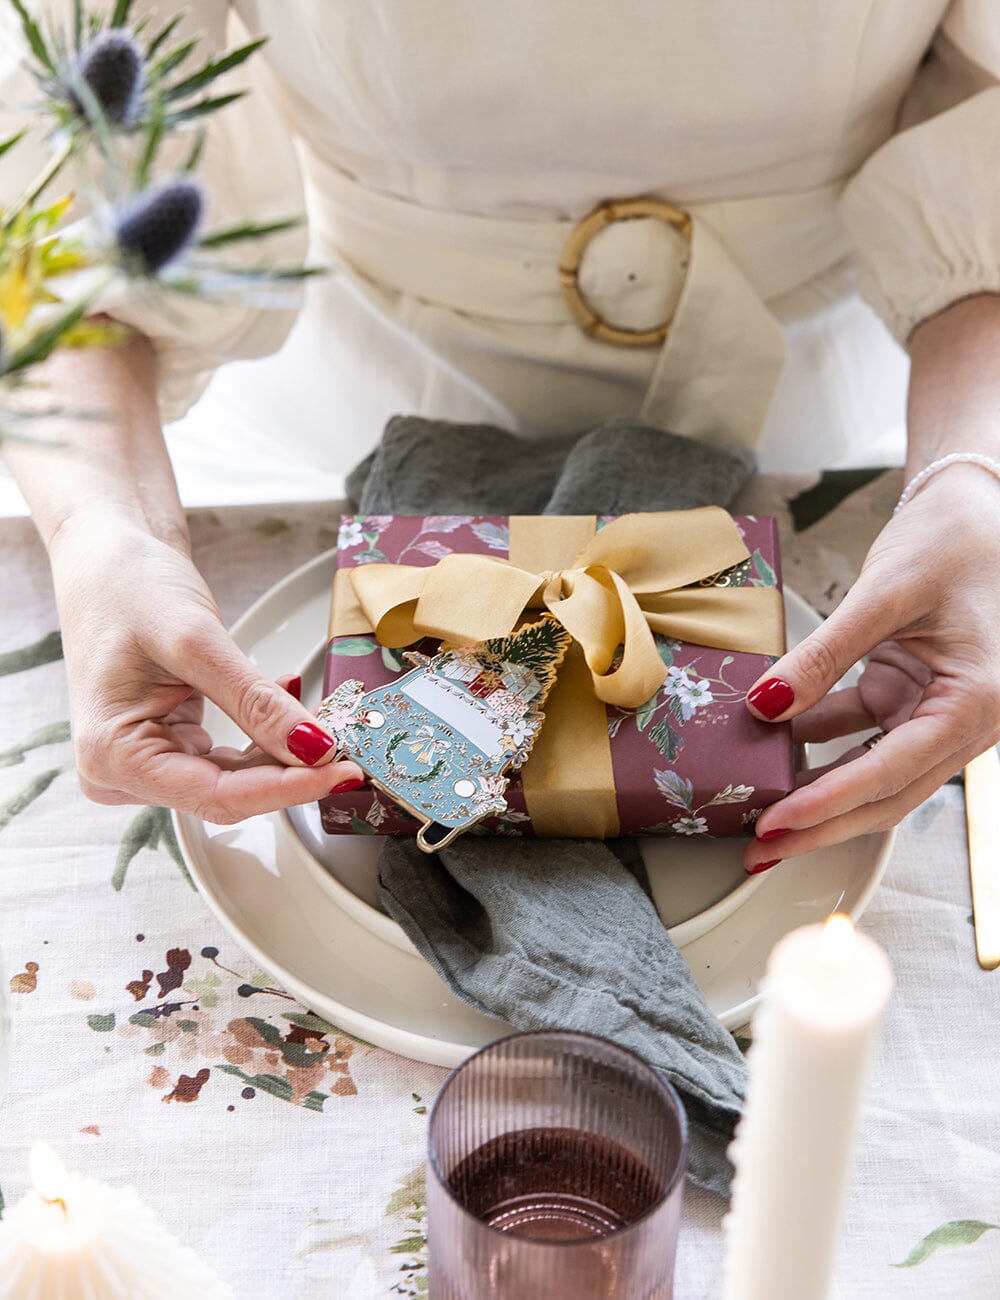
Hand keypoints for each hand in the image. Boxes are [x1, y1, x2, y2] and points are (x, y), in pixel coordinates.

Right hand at [51, 511, 363, 822]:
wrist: (107, 554)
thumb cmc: (126, 584)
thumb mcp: (197, 640)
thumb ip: (255, 701)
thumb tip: (312, 748)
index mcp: (112, 754)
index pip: (217, 797)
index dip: (286, 789)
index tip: (339, 772)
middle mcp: (121, 770)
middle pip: (228, 795)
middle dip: (290, 773)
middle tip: (350, 750)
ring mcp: (145, 759)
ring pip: (234, 779)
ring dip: (283, 754)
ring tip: (326, 721)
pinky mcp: (167, 742)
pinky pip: (228, 755)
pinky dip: (265, 734)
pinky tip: (289, 700)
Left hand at [742, 465, 999, 871]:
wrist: (978, 503)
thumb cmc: (957, 539)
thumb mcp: (886, 592)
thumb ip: (823, 655)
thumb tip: (764, 706)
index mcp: (978, 703)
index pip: (893, 772)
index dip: (829, 804)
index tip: (776, 823)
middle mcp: (964, 721)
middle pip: (885, 794)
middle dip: (819, 825)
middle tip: (757, 849)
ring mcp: (936, 711)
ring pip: (871, 772)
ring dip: (816, 793)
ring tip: (755, 813)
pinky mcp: (909, 693)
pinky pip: (860, 732)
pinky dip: (818, 744)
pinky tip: (770, 750)